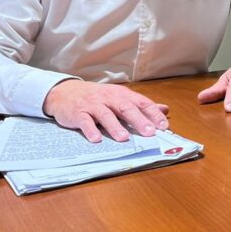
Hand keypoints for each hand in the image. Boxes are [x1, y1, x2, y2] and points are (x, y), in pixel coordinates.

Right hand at [42, 79, 169, 142]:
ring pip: (106, 115)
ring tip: (124, 138)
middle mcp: (109, 98)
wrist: (66, 92)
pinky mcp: (78, 113)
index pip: (141, 102)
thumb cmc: (97, 97)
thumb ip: (142, 105)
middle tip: (148, 132)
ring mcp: (93, 105)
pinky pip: (85, 121)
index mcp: (122, 95)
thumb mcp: (120, 98)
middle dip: (138, 120)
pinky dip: (90, 130)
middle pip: (125, 108)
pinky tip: (96, 139)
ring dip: (115, 126)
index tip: (163, 126)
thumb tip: (165, 109)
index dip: (153, 114)